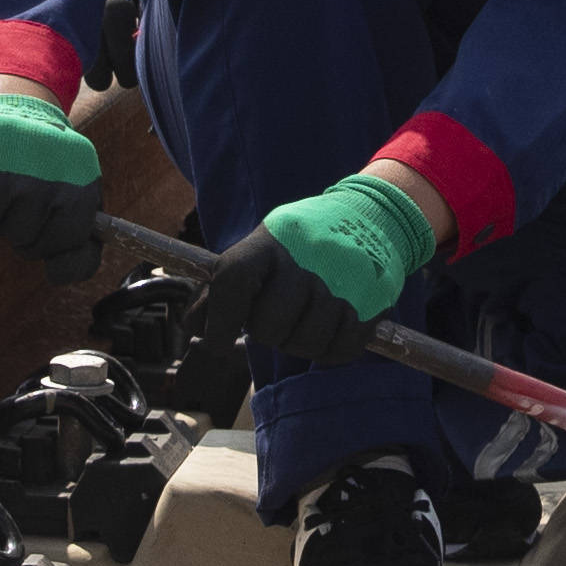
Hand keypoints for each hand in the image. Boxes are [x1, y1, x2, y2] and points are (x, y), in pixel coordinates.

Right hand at [0, 81, 104, 280]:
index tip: (46, 219)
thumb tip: (59, 274)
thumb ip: (76, 242)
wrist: (14, 106)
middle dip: (15, 221)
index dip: (50, 239)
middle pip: (21, 236)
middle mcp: (44, 172)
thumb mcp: (76, 196)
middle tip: (17, 189)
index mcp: (79, 183)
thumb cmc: (44, 164)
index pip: (65, 243)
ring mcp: (2, 162)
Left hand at [192, 172, 439, 368]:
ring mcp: (342, 282)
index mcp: (269, 242)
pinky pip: (340, 351)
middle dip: (267, 333)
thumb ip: (223, 286)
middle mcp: (305, 259)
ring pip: (305, 344)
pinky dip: (330, 350)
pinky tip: (329, 329)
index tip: (216, 342)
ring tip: (304, 320)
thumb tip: (193, 327)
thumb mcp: (259, 248)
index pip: (233, 281)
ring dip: (299, 343)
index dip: (219, 320)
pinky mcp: (371, 303)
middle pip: (269, 327)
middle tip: (277, 317)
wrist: (371, 214)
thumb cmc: (299, 243)